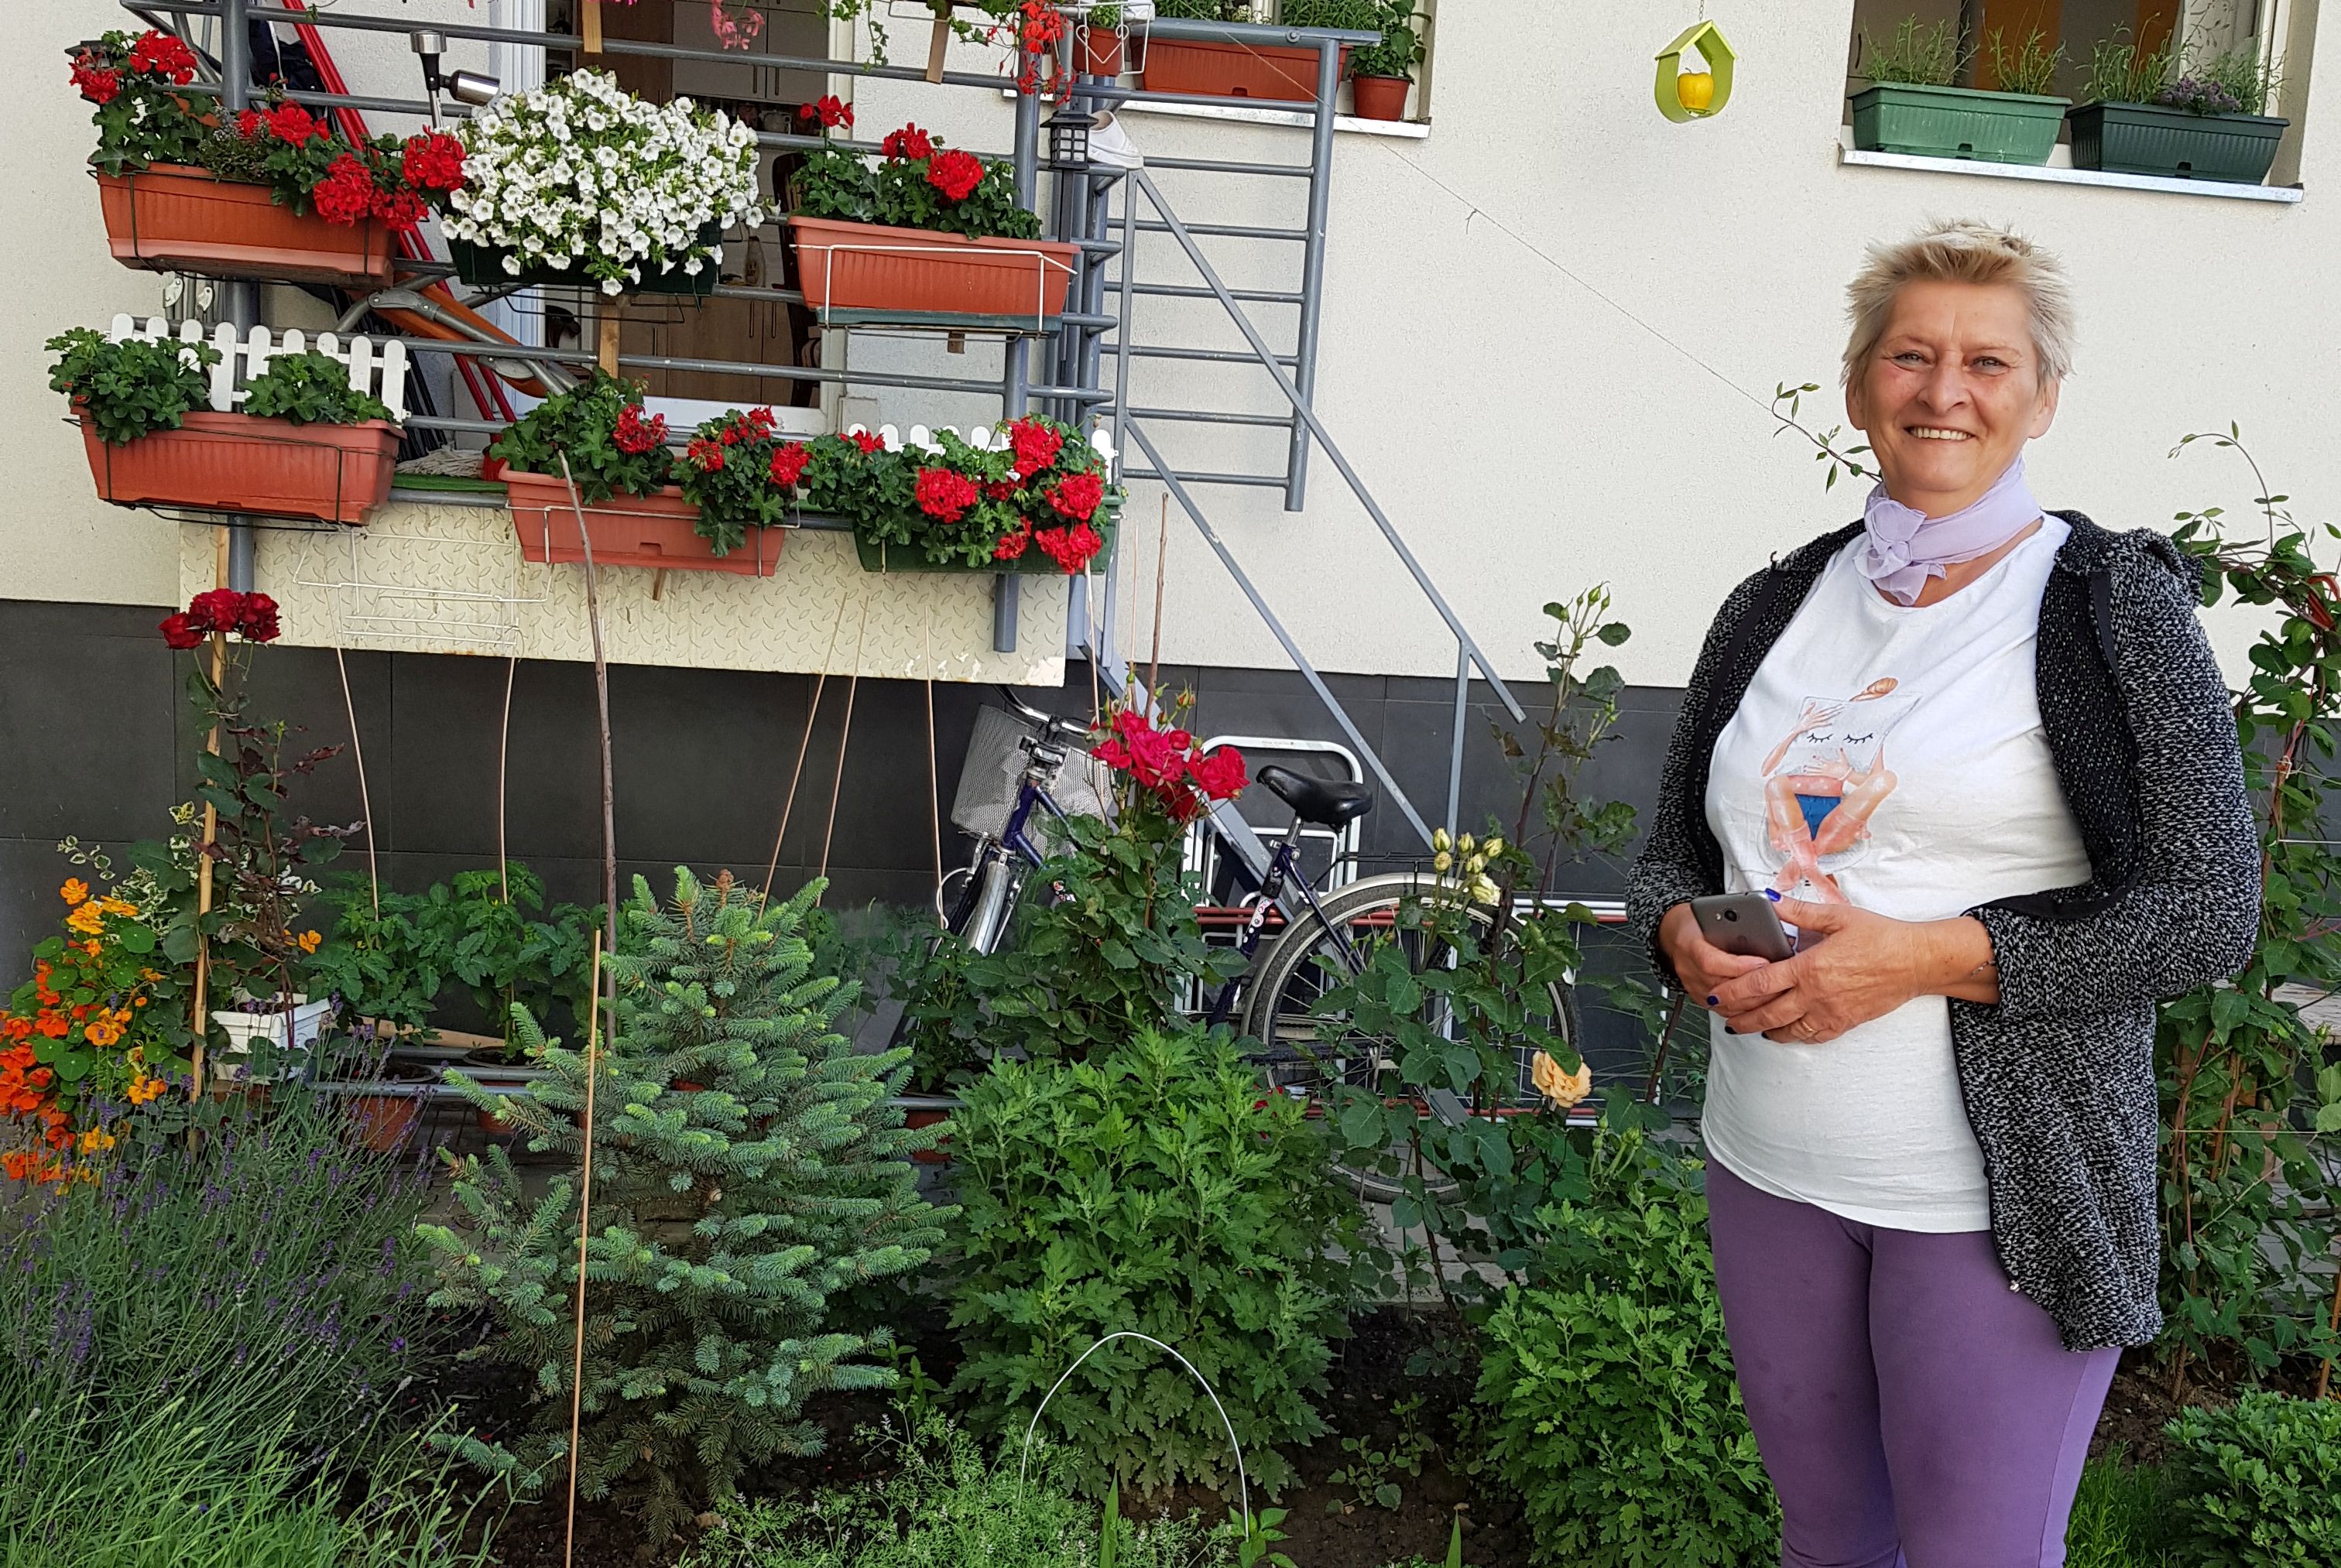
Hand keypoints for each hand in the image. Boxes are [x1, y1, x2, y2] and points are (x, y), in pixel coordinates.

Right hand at [1657, 903, 1768, 1009]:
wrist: (1673, 933)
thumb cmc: (1695, 921)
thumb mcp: (1712, 912)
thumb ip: (1735, 923)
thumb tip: (1769, 930)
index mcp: (1688, 944)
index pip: (1711, 962)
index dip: (1739, 966)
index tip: (1764, 963)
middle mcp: (1688, 970)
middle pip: (1721, 987)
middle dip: (1753, 987)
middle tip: (1779, 981)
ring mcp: (1693, 987)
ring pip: (1724, 1004)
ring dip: (1753, 1001)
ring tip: (1777, 993)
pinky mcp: (1700, 998)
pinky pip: (1724, 1011)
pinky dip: (1745, 1010)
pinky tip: (1762, 1004)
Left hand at [1711, 899, 1993, 1042]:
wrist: (1917, 961)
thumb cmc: (1880, 936)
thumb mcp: (1837, 917)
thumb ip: (1799, 912)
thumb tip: (1769, 900)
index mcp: (1810, 967)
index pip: (1761, 983)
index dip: (1734, 991)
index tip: (1716, 995)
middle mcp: (1817, 995)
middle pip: (1768, 1013)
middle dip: (1741, 1017)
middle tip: (1724, 1017)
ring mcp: (1831, 1012)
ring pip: (1788, 1030)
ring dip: (1763, 1030)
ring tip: (1746, 1026)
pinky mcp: (1846, 1023)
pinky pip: (1813, 1037)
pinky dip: (1793, 1037)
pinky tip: (1782, 1033)